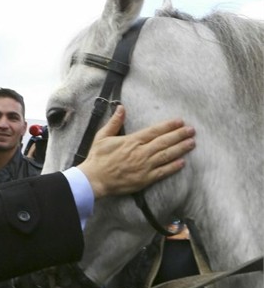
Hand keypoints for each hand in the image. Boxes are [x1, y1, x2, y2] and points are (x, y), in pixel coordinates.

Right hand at [78, 106, 194, 198]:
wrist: (94, 179)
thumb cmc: (97, 158)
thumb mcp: (102, 136)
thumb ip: (114, 122)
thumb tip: (121, 108)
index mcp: (132, 141)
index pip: (154, 131)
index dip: (169, 126)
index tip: (180, 121)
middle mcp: (141, 152)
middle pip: (164, 142)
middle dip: (179, 135)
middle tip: (192, 130)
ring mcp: (144, 166)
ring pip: (167, 155)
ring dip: (180, 149)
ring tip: (191, 143)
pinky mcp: (145, 179)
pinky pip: (162, 172)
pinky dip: (173, 167)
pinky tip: (182, 162)